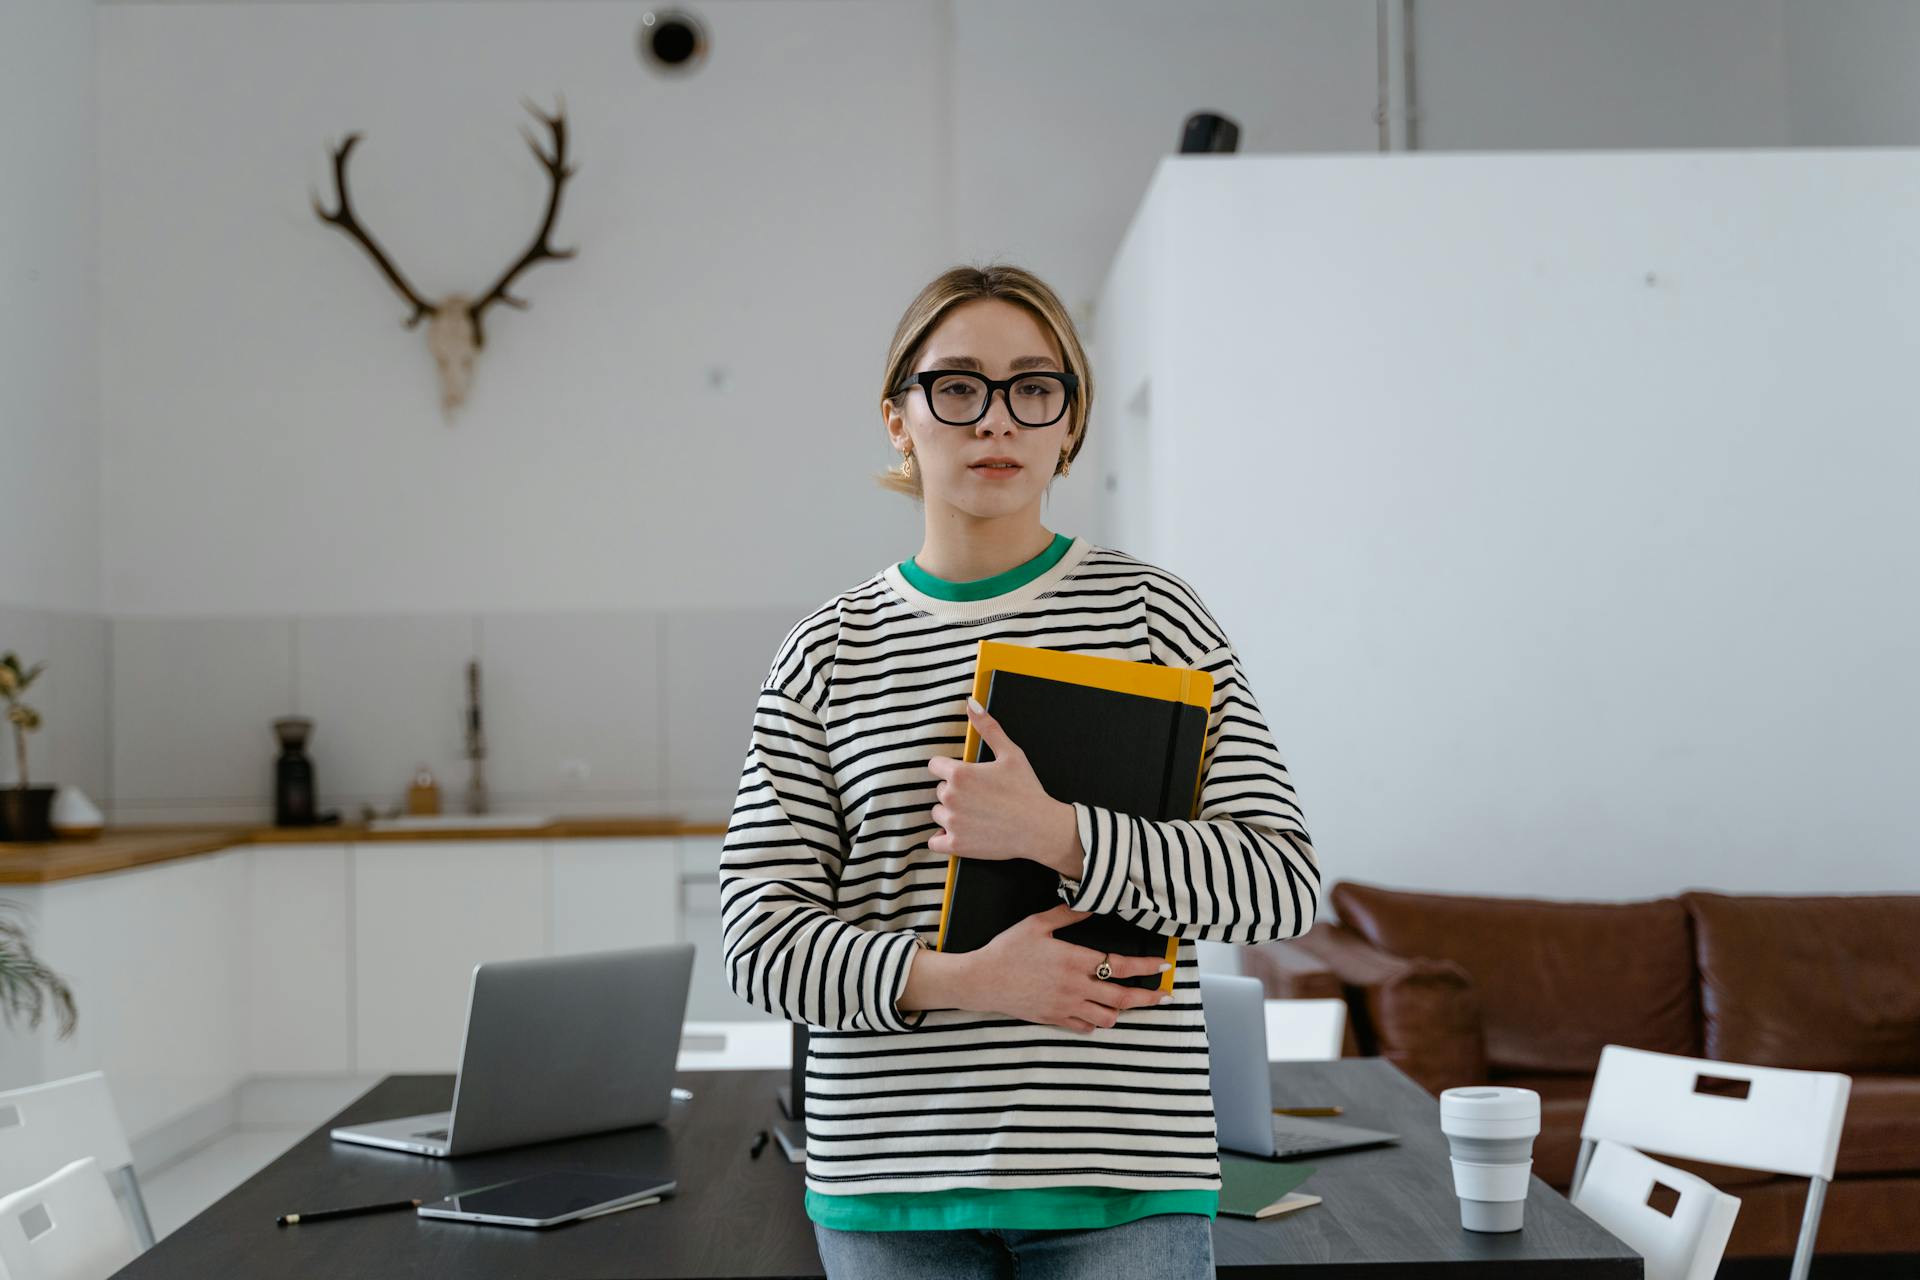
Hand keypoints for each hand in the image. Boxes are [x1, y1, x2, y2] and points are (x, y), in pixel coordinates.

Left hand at [927, 697, 1072, 868]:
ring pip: (939, 814)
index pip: (935, 766)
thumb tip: (971, 703)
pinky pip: (935, 842)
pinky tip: (962, 833)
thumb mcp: (1010, 754)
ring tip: (977, 815)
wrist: (1039, 828)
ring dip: (951, 814)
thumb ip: (988, 728)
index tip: (967, 777)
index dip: (950, 769)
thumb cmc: (1026, 790)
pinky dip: (944, 839)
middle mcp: (950, 797)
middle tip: (981, 798)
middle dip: (956, 793)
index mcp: (959, 774)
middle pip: (940, 791)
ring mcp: (952, 822)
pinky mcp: (956, 845)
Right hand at [968, 904, 1170, 1032]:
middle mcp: (1075, 986)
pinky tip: (1098, 1013)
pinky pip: (1085, 1027)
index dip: (1145, 967)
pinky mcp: (1054, 1018)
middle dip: (1148, 997)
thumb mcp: (1037, 924)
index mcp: (1074, 960)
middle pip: (1122, 997)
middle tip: (1164, 995)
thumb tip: (1091, 905)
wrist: (982, 980)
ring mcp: (1065, 1006)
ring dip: (1121, 1010)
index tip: (1162, 966)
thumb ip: (1067, 915)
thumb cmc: (1007, 949)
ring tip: (1128, 1002)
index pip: (1120, 965)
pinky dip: (1096, 1022)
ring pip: (1107, 1017)